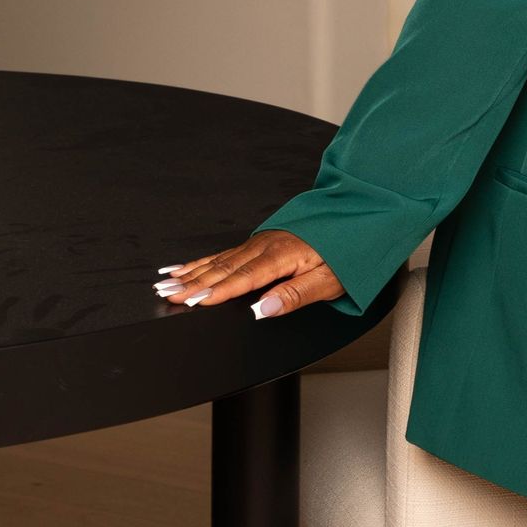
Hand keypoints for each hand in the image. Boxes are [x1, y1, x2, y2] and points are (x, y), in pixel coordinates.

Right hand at [155, 228, 343, 319]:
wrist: (359, 217)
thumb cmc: (349, 251)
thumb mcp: (330, 280)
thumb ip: (295, 296)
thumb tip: (262, 309)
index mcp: (283, 255)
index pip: (243, 278)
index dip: (217, 292)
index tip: (192, 301)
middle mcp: (267, 245)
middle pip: (224, 269)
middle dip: (193, 283)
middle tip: (167, 295)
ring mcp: (261, 241)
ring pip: (220, 260)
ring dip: (192, 272)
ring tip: (167, 283)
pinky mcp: (260, 242)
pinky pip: (225, 252)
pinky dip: (203, 261)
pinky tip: (187, 267)